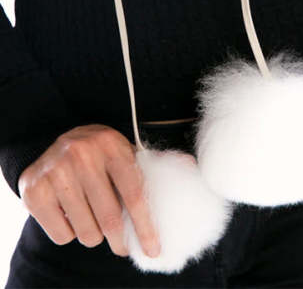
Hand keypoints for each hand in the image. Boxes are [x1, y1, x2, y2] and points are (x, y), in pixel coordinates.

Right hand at [18, 124, 159, 257]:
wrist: (51, 143)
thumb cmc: (98, 155)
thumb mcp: (121, 152)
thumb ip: (145, 172)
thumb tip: (179, 189)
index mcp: (110, 143)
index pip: (133, 192)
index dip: (145, 226)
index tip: (153, 249)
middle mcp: (81, 154)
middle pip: (109, 218)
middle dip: (120, 240)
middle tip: (122, 246)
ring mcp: (55, 171)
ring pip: (86, 232)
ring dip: (94, 234)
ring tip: (92, 217)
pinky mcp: (34, 190)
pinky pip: (62, 236)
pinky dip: (70, 233)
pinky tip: (69, 213)